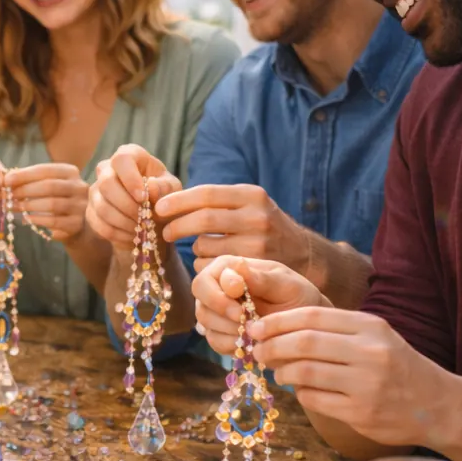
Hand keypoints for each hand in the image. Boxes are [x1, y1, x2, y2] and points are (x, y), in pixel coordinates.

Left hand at [5, 162, 88, 241]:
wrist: (77, 225)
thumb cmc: (56, 200)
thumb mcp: (47, 186)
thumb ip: (30, 181)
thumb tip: (6, 179)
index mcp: (71, 172)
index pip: (45, 170)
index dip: (24, 175)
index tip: (6, 180)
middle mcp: (79, 187)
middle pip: (49, 186)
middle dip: (25, 190)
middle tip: (7, 196)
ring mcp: (80, 206)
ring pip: (51, 204)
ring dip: (28, 206)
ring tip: (12, 207)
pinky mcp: (77, 224)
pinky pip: (54, 221)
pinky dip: (36, 219)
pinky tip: (25, 219)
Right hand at [87, 144, 179, 252]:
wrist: (153, 219)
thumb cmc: (164, 197)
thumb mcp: (172, 191)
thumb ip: (164, 187)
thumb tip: (149, 187)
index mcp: (130, 156)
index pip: (121, 160)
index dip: (130, 179)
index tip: (144, 198)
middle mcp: (107, 169)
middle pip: (106, 184)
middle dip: (128, 205)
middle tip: (145, 218)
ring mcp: (96, 191)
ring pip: (103, 207)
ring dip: (125, 222)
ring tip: (142, 228)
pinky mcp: (91, 211)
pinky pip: (101, 225)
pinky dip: (119, 234)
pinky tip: (133, 235)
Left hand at [156, 183, 310, 274]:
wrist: (302, 254)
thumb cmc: (263, 226)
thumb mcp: (248, 204)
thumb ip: (218, 201)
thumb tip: (168, 199)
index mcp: (251, 195)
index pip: (207, 194)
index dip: (178, 201)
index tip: (158, 207)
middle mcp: (255, 216)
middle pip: (203, 220)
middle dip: (178, 226)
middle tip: (166, 232)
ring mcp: (256, 242)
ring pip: (205, 246)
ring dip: (195, 248)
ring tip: (203, 247)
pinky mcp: (252, 266)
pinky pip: (213, 265)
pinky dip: (205, 264)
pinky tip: (214, 263)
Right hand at [191, 256, 324, 355]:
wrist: (305, 325)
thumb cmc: (298, 298)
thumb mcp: (287, 285)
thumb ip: (262, 278)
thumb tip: (237, 266)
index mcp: (230, 268)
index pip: (206, 279)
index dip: (219, 293)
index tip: (243, 301)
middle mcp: (217, 288)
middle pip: (200, 303)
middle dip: (221, 315)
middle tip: (246, 321)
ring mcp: (216, 312)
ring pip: (205, 324)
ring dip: (230, 330)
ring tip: (256, 331)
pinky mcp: (220, 333)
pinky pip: (215, 341)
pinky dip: (233, 344)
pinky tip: (252, 341)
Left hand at [251, 308, 443, 445]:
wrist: (434, 404)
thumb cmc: (394, 365)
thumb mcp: (373, 337)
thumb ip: (332, 331)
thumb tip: (275, 331)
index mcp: (370, 326)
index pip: (312, 316)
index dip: (277, 322)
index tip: (255, 328)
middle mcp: (369, 352)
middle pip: (304, 343)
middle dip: (272, 346)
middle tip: (257, 351)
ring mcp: (366, 384)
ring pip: (304, 373)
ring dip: (282, 372)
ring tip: (278, 372)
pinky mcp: (360, 412)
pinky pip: (314, 399)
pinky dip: (300, 393)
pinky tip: (301, 390)